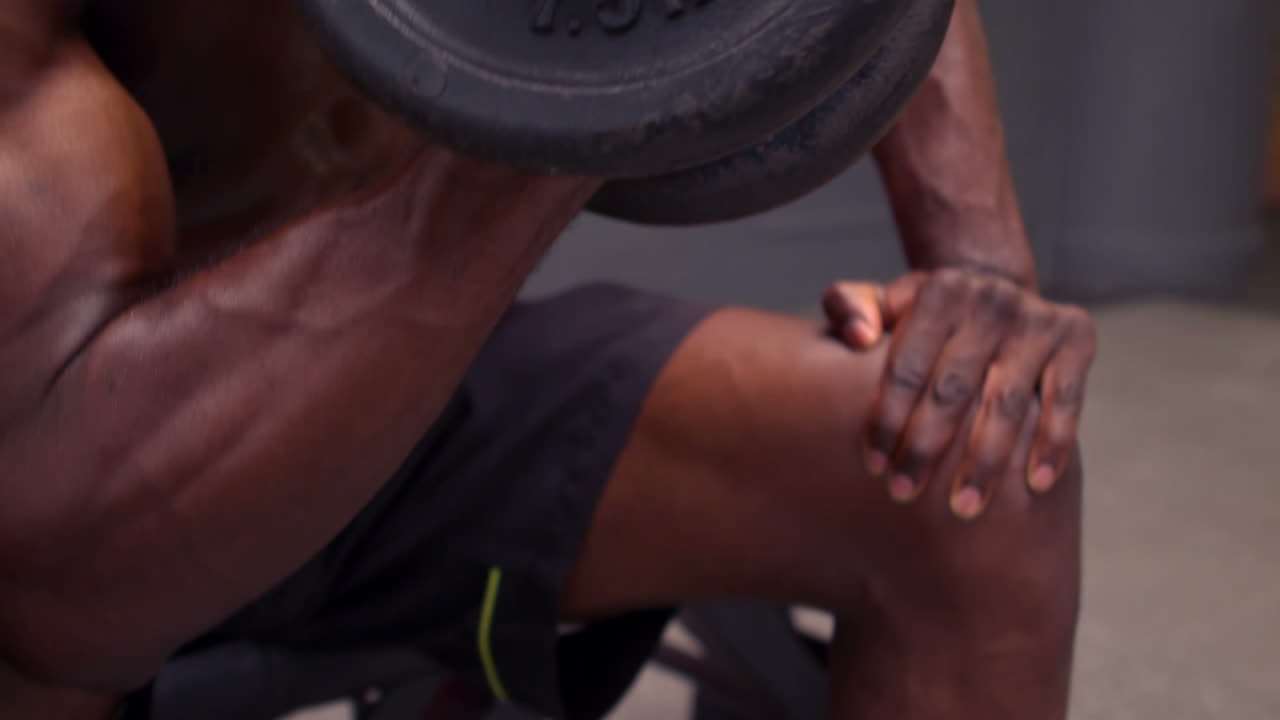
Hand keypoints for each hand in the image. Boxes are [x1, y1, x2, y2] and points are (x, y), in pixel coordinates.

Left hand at [823, 269, 1096, 518]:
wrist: (991, 288)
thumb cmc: (920, 314)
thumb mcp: (879, 300)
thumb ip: (849, 305)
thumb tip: (857, 337)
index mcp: (937, 292)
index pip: (906, 366)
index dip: (887, 419)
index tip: (873, 466)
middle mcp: (989, 300)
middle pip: (953, 390)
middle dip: (926, 449)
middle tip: (904, 495)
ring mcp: (1035, 319)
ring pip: (1007, 403)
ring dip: (985, 461)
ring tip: (963, 508)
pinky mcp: (1076, 336)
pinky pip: (1066, 399)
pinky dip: (1054, 443)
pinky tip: (1036, 485)